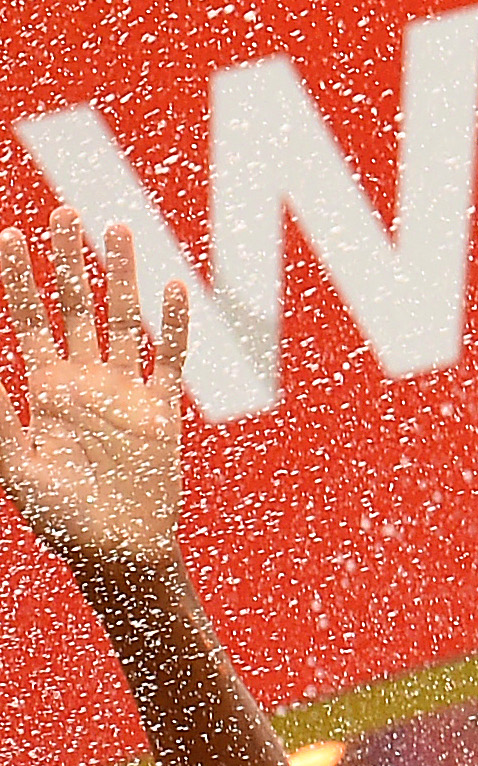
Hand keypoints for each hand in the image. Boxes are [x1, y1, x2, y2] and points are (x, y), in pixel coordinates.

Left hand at [0, 213, 188, 577]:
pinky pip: (169, 360)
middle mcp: (86, 380)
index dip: (18, 277)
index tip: (12, 236)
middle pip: (76, 305)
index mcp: (47, 388)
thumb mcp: (15, 466)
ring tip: (116, 230)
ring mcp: (126, 392)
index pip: (29, 318)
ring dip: (120, 276)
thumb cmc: (60, 518)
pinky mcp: (163, 412)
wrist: (118, 553)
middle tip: (64, 213)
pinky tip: (172, 290)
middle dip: (68, 259)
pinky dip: (172, 325)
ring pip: (123, 320)